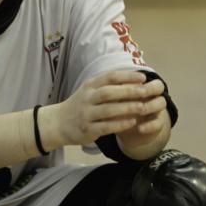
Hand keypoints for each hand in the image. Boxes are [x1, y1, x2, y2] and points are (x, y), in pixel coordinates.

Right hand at [40, 71, 166, 148]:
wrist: (58, 123)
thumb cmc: (80, 105)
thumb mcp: (90, 91)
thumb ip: (108, 86)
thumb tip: (135, 79)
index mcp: (90, 86)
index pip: (109, 77)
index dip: (127, 76)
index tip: (143, 77)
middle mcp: (87, 98)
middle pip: (109, 92)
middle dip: (129, 91)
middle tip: (146, 92)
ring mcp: (86, 114)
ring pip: (108, 110)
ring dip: (126, 108)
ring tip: (142, 107)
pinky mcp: (87, 130)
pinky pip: (106, 126)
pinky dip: (120, 124)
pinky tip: (132, 122)